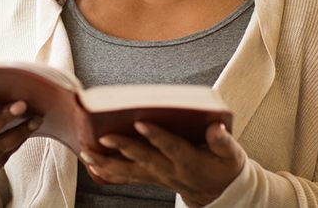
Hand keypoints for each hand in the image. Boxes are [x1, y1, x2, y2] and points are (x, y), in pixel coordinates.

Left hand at [80, 122, 245, 206]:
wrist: (220, 193)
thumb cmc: (224, 166)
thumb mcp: (231, 154)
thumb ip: (222, 141)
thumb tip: (215, 128)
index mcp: (189, 160)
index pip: (171, 146)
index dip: (156, 136)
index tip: (140, 123)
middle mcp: (169, 170)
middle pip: (143, 159)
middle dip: (123, 148)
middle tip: (104, 137)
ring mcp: (157, 176)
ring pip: (128, 172)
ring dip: (106, 163)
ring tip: (86, 153)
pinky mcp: (150, 178)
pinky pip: (126, 177)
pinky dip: (107, 172)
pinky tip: (90, 164)